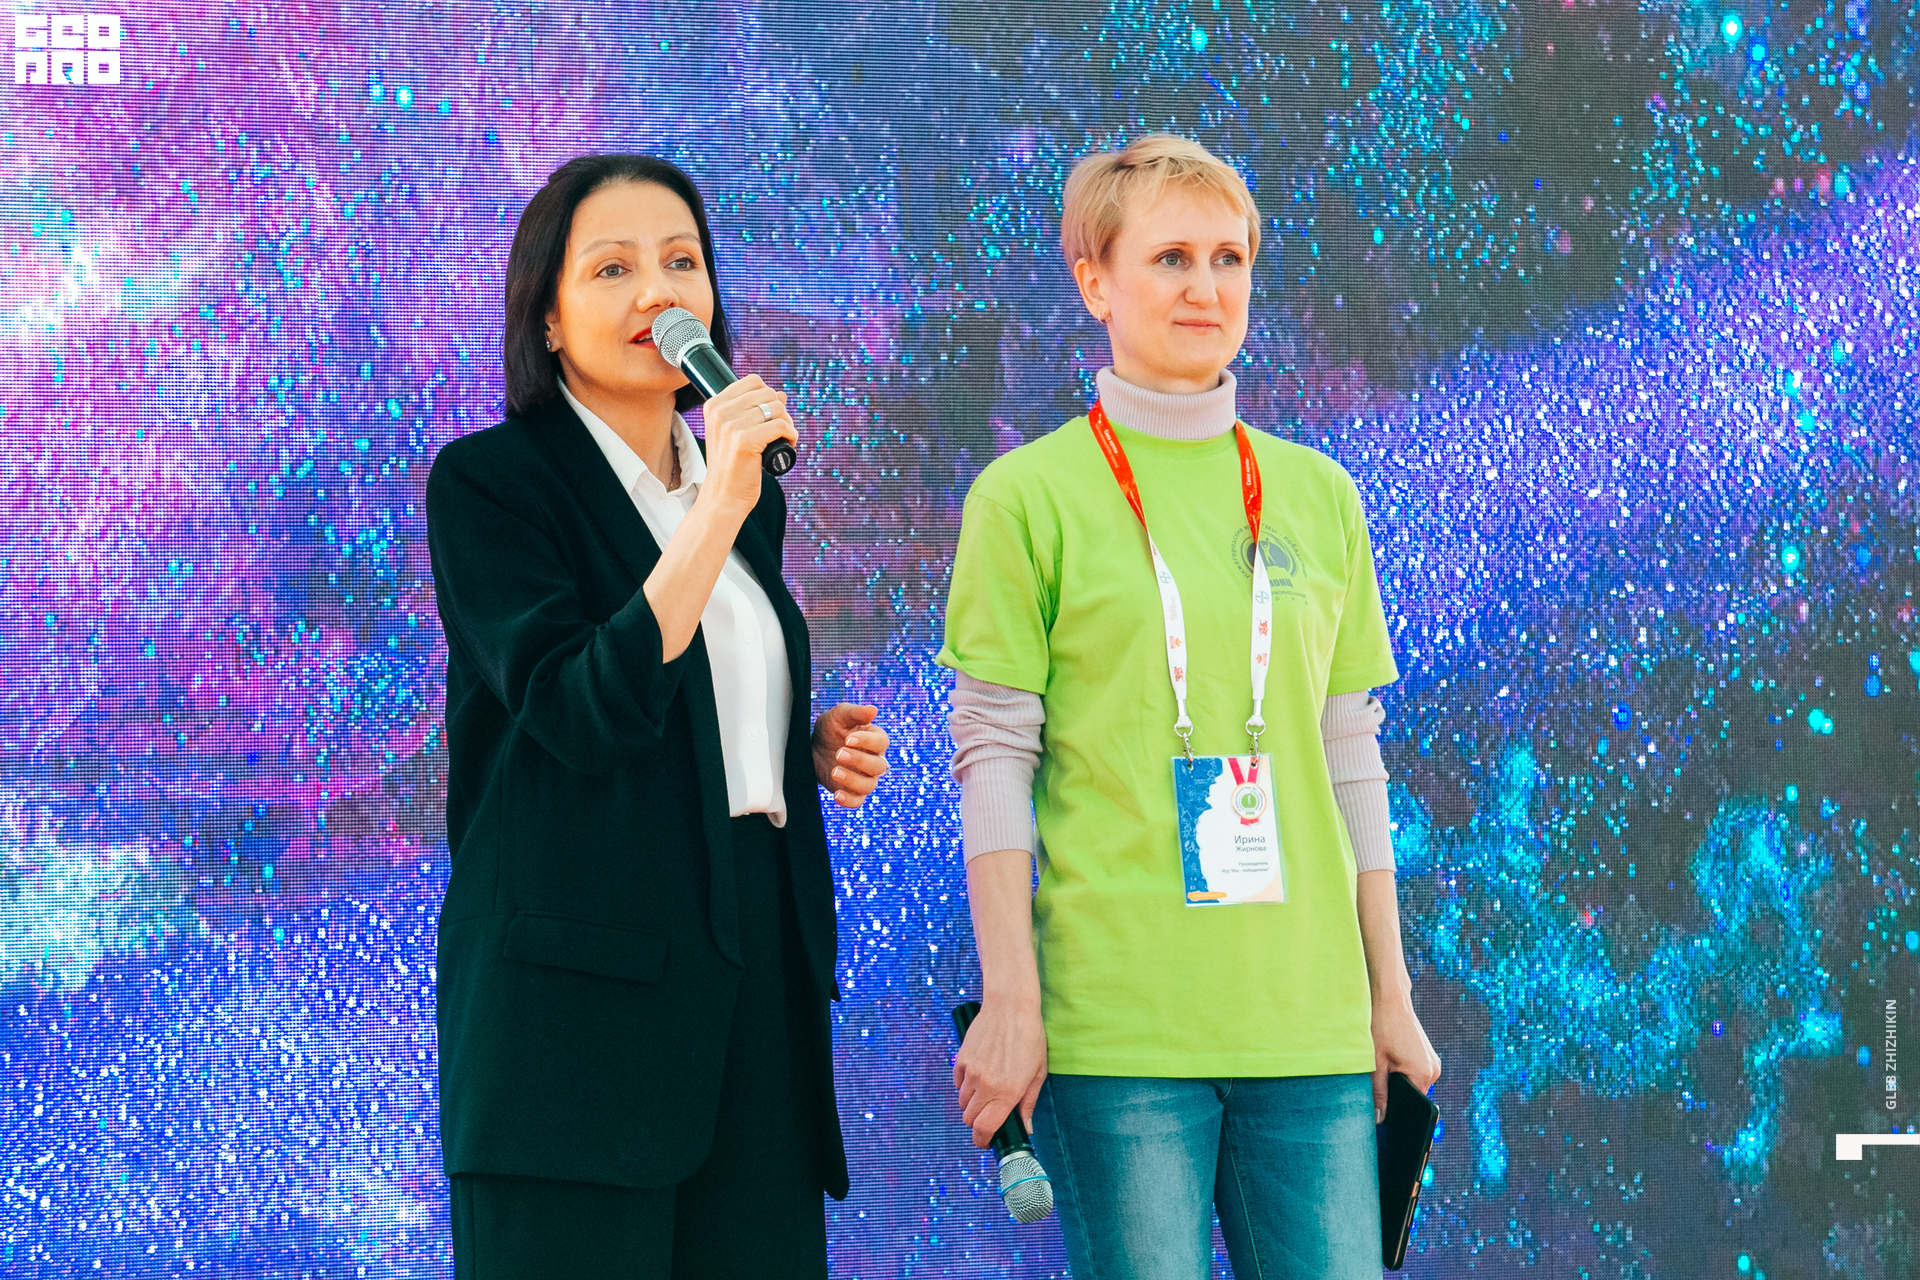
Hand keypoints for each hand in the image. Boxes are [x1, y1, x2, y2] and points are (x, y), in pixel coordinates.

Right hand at [697, 374, 797, 518]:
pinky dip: (791, 435)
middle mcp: (720, 412)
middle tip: (779, 431)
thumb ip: (755, 410)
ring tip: (782, 440)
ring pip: (777, 408)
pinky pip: (782, 426)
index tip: (769, 417)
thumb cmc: (733, 466)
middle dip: (781, 411)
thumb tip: (781, 394)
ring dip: (788, 424)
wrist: (723, 496)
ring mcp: (731, 426)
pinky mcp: (744, 441)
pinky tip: (787, 445)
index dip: (769, 397)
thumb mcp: (738, 433)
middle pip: (768, 393)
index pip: (753, 381)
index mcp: (714, 405)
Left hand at [812, 703, 889, 808]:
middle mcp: (875, 760)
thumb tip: (873, 710)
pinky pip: (857, 802)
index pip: (882, 742)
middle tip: (838, 753)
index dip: (867, 742)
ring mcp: (865, 778)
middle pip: (878, 766)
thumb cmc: (831, 728)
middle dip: (859, 760)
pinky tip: (836, 794)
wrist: (813, 747)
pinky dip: (849, 800)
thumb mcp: (839, 716)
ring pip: (869, 785)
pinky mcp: (853, 792)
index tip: (848, 739)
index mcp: (876, 740)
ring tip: (834, 771)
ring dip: (852, 780)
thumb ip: (856, 712)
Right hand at [953, 1000, 1047, 1148]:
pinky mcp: (961, 1059)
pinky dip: (965, 1085)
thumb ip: (1029, 1104)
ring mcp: (971, 1072)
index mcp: (1007, 1093)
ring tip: (988, 1091)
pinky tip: (979, 1075)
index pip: (984, 1129)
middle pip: (970, 1119)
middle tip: (990, 1115)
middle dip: (978, 1123)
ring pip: (963, 1102)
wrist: (1010, 1006)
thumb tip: (1026, 1127)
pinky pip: (957, 1083)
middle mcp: (986, 1086)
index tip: (987, 1141)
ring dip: (973, 1103)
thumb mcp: (1038, 1073)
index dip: (982, 1141)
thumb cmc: (1029, 1038)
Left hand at [1371, 992, 1441, 1123]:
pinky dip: (1402, 1073)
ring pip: (1413, 1084)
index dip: (1400, 1116)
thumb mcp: (1375, 1063)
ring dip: (1399, 1084)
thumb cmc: (1381, 1027)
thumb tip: (1379, 1118)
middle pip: (1414, 1096)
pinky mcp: (1426, 1055)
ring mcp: (1431, 1062)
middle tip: (1378, 1102)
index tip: (1390, 1128)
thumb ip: (1378, 1092)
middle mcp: (1433, 1070)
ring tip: (1382, 1075)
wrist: (1390, 998)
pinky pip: (1414, 1072)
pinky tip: (1388, 1066)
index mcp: (1423, 1074)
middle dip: (1398, 1099)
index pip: (1415, 1108)